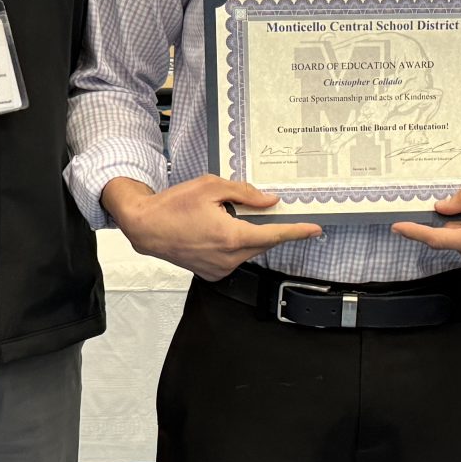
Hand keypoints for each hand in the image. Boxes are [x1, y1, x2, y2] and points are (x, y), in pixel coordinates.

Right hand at [109, 174, 322, 279]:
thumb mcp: (211, 187)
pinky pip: (233, 258)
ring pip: (248, 251)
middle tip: (248, 209)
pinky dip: (232, 245)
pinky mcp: (211, 274)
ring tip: (220, 219)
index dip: (297, 232)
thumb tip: (269, 201)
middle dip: (262, 226)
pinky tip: (213, 232)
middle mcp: (228, 258)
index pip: (273, 235)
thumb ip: (245, 194)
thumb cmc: (173, 206)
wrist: (146, 227)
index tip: (314, 230)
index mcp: (231, 236)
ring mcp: (219, 269)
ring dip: (245, 235)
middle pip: (261, 242)